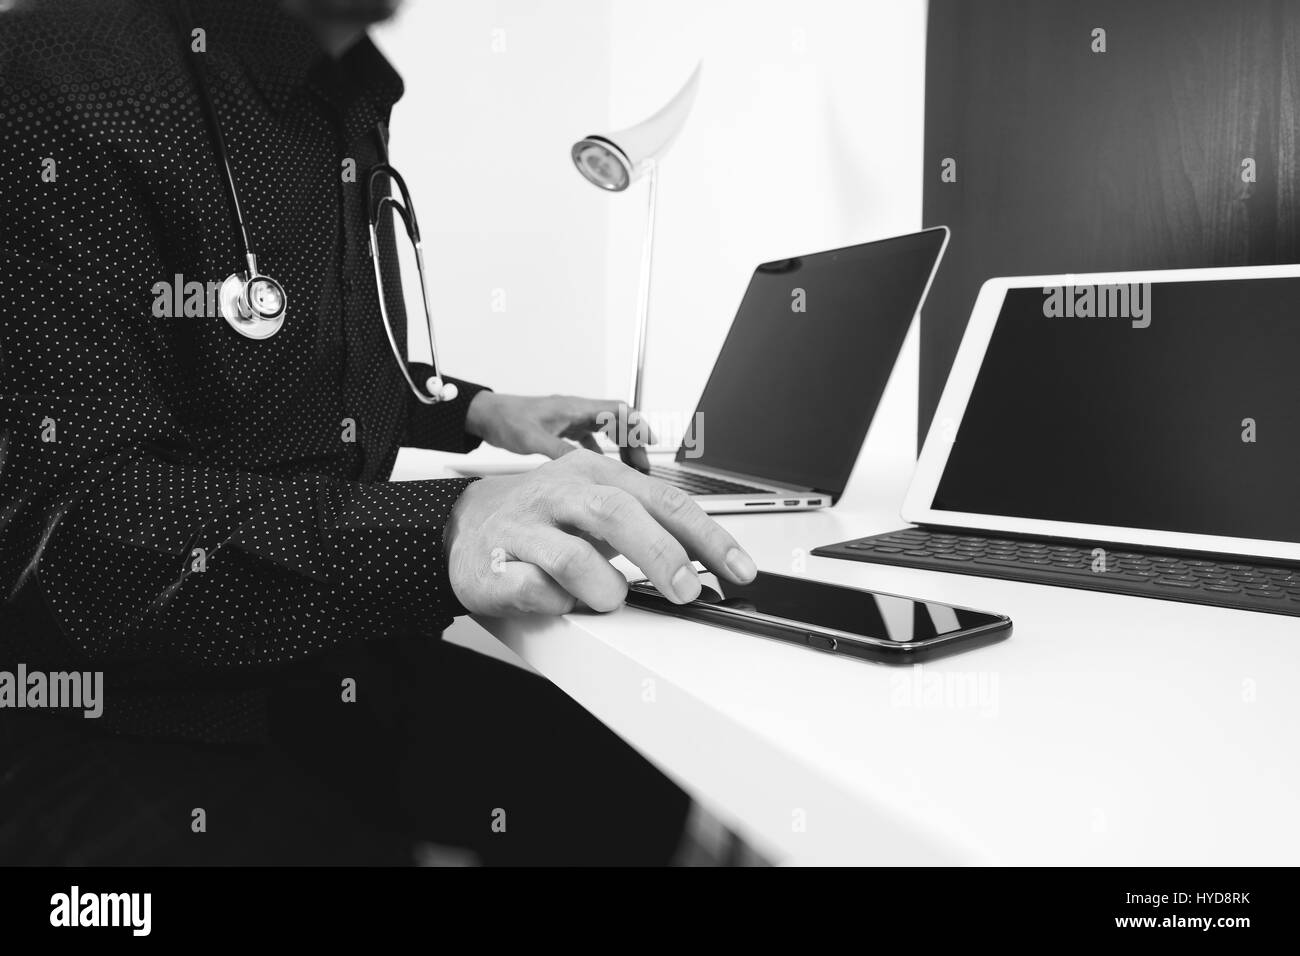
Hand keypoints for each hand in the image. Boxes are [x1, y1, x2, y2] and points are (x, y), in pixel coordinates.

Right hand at [444, 448, 757, 615]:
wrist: (467, 523)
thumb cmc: (546, 517)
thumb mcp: (601, 507)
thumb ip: (651, 528)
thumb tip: (704, 563)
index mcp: (598, 476)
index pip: (665, 500)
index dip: (708, 537)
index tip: (739, 568)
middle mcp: (563, 493)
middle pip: (619, 515)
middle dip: (662, 556)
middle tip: (686, 591)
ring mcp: (527, 528)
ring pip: (573, 556)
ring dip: (604, 587)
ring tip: (609, 598)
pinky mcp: (497, 565)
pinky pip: (534, 590)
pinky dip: (555, 602)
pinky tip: (558, 599)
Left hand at [465, 392, 654, 471]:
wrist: (485, 415)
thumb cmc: (505, 420)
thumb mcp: (533, 439)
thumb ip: (559, 453)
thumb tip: (584, 470)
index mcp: (575, 408)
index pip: (618, 410)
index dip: (638, 425)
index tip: (651, 443)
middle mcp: (577, 411)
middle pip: (618, 421)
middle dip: (634, 442)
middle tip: (641, 468)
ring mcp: (570, 419)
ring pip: (606, 430)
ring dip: (620, 448)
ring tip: (628, 470)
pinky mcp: (562, 428)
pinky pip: (590, 438)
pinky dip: (601, 452)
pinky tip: (600, 468)